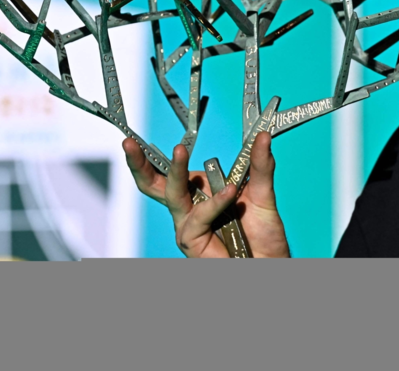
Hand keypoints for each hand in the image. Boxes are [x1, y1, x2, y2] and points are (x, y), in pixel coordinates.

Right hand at [121, 132, 290, 257]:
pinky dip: (214, 203)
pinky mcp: (191, 241)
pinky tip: (230, 194)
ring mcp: (188, 224)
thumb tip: (263, 137)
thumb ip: (260, 165)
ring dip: (176, 170)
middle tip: (129, 143)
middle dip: (139, 163)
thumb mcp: (263, 192)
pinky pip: (197, 217)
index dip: (152, 156)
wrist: (270, 261)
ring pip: (172, 194)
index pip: (170, 171)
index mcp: (200, 191)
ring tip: (179, 150)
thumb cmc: (263, 232)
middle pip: (154, 184)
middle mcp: (189, 207)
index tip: (136, 138)